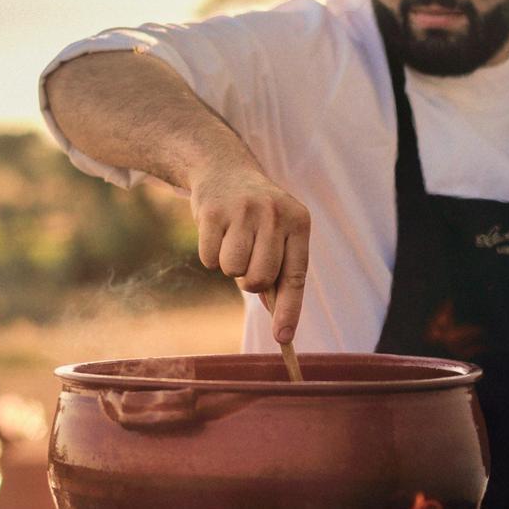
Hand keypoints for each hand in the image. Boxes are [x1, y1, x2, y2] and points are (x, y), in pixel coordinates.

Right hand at [190, 165, 309, 344]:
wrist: (224, 169)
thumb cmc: (257, 215)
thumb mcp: (278, 233)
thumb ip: (280, 273)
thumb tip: (280, 323)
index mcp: (298, 221)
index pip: (295, 276)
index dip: (289, 310)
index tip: (283, 339)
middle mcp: (274, 214)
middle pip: (259, 279)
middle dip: (250, 281)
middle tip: (247, 260)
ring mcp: (243, 210)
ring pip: (233, 271)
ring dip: (229, 266)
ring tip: (233, 241)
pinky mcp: (213, 212)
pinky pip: (209, 260)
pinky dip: (210, 256)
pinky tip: (217, 233)